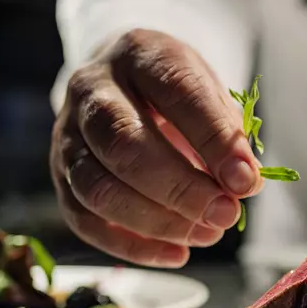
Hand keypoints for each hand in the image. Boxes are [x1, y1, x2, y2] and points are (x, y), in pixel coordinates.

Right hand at [49, 29, 261, 266]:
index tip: (246, 180)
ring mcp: (67, 134)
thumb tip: (242, 184)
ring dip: (157, 222)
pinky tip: (177, 253)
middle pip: (124, 145)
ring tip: (207, 234)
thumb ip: (226, 132)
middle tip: (225, 214)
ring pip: (98, 188)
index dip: (213, 139)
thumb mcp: (208, 93)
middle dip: (180, 188)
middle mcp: (92, 90)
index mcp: (139, 54)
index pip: (175, 91)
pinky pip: (85, 220)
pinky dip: (133, 246)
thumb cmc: (174, 94)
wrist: (123, 84)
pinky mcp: (60, 176)